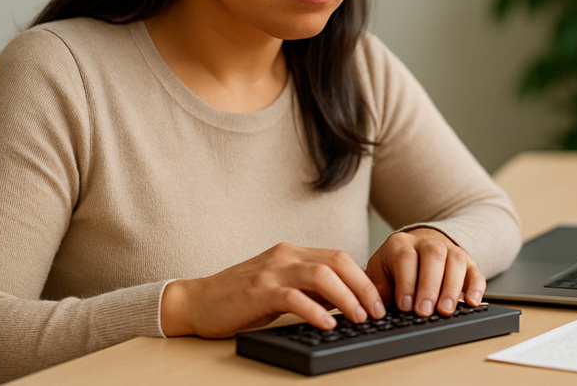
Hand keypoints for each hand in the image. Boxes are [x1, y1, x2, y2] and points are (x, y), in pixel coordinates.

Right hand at [160, 243, 386, 337]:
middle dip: (362, 286)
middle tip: (377, 311)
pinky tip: (327, 324)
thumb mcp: (281, 287)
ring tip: (358, 317)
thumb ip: (309, 289)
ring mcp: (271, 271)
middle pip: (337, 261)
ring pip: (321, 275)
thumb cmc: (240, 298)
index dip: (363, 278)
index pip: (339, 258)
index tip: (379, 301)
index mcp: (293, 253)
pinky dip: (315, 310)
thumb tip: (346, 302)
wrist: (197, 301)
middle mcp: (285, 256)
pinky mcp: (258, 291)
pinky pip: (294, 297)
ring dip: (346, 297)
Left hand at [365, 228, 484, 317]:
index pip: (405, 258)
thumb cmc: (396, 266)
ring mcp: (450, 250)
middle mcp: (427, 242)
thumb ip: (378, 288)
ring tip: (445, 310)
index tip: (405, 305)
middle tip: (425, 310)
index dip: (406, 282)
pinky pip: (475, 271)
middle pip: (433, 256)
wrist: (418, 247)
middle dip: (429, 286)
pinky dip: (476, 287)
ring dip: (451, 287)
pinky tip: (472, 302)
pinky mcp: (467, 262)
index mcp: (401, 244)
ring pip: (455, 261)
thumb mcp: (380, 272)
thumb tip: (377, 309)